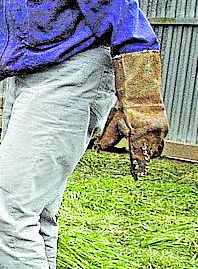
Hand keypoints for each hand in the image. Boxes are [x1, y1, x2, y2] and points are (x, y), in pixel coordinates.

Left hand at [111, 50, 168, 177]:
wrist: (141, 93)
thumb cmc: (126, 108)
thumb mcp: (114, 122)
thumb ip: (110, 136)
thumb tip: (103, 147)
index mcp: (137, 133)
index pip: (138, 155)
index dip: (137, 166)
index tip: (137, 174)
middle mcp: (150, 133)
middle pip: (148, 154)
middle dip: (143, 160)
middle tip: (139, 167)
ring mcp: (159, 130)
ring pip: (156, 149)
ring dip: (150, 154)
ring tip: (144, 158)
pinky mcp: (164, 127)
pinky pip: (160, 142)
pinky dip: (155, 146)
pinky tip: (149, 148)